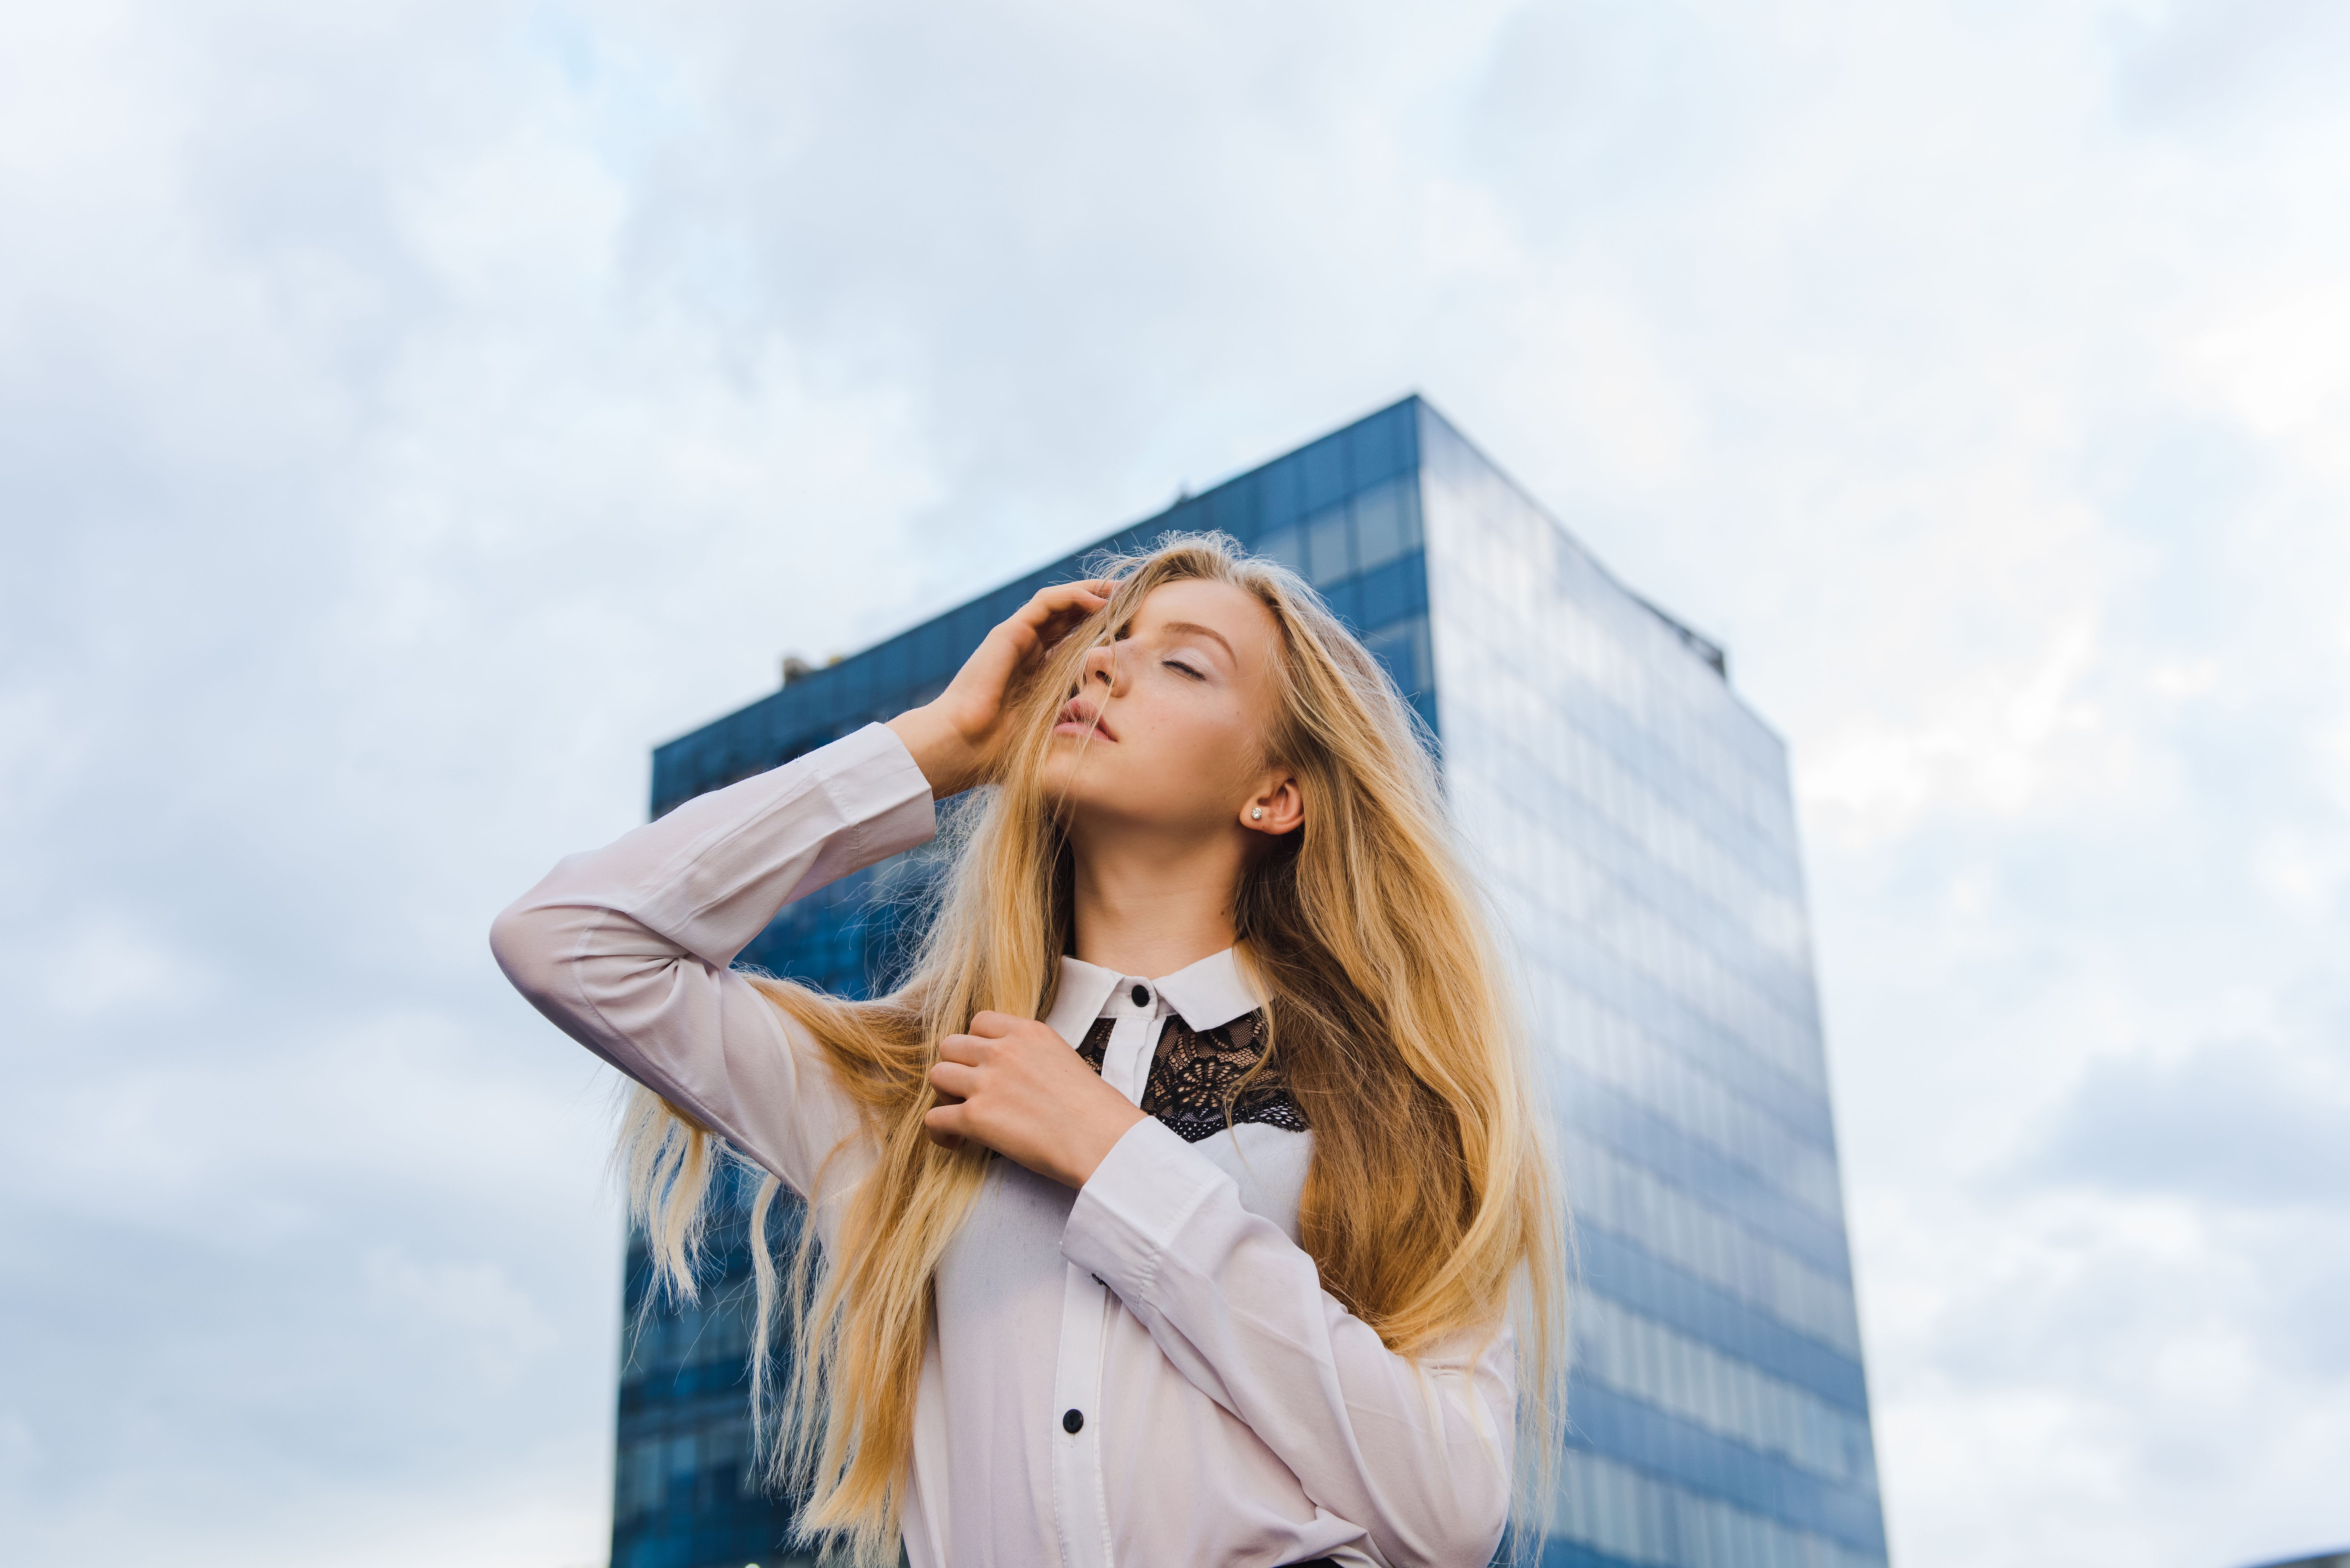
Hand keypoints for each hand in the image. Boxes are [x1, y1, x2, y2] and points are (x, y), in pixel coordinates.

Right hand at [887, 579, 1113, 797]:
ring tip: (1121, 591)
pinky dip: (1073, 596)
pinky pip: (1046, 603)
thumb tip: (1111, 730)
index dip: (1104, 630)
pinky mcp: (1008, 632)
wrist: (964, 747)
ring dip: (1093, 593)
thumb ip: (1074, 720)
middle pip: (1070, 617)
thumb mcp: (1053, 731)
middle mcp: (1029, 652)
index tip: (1136, 628)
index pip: (1076, 641)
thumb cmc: (1002, 751)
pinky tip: (1098, 601)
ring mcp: (1018, 640)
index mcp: (1039, 674)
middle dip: (1103, 605)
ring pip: (1060, 603)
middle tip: (1135, 599)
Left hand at [924, 1011, 1146, 1187]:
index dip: (977, 1044)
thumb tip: (1017, 1074)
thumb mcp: (1064, 1060)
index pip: (980, 1021)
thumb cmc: (1095, 1110)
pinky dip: (939, 1132)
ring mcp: (986, 1082)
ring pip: (937, 1075)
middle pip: (951, 1046)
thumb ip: (1032, 1056)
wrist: (1101, 1140)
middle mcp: (1002, 1051)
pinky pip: (934, 1118)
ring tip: (962, 1115)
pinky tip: (955, 1141)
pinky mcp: (975, 1117)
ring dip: (946, 1095)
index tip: (986, 1065)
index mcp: (1028, 1032)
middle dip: (957, 1068)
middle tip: (971, 1092)